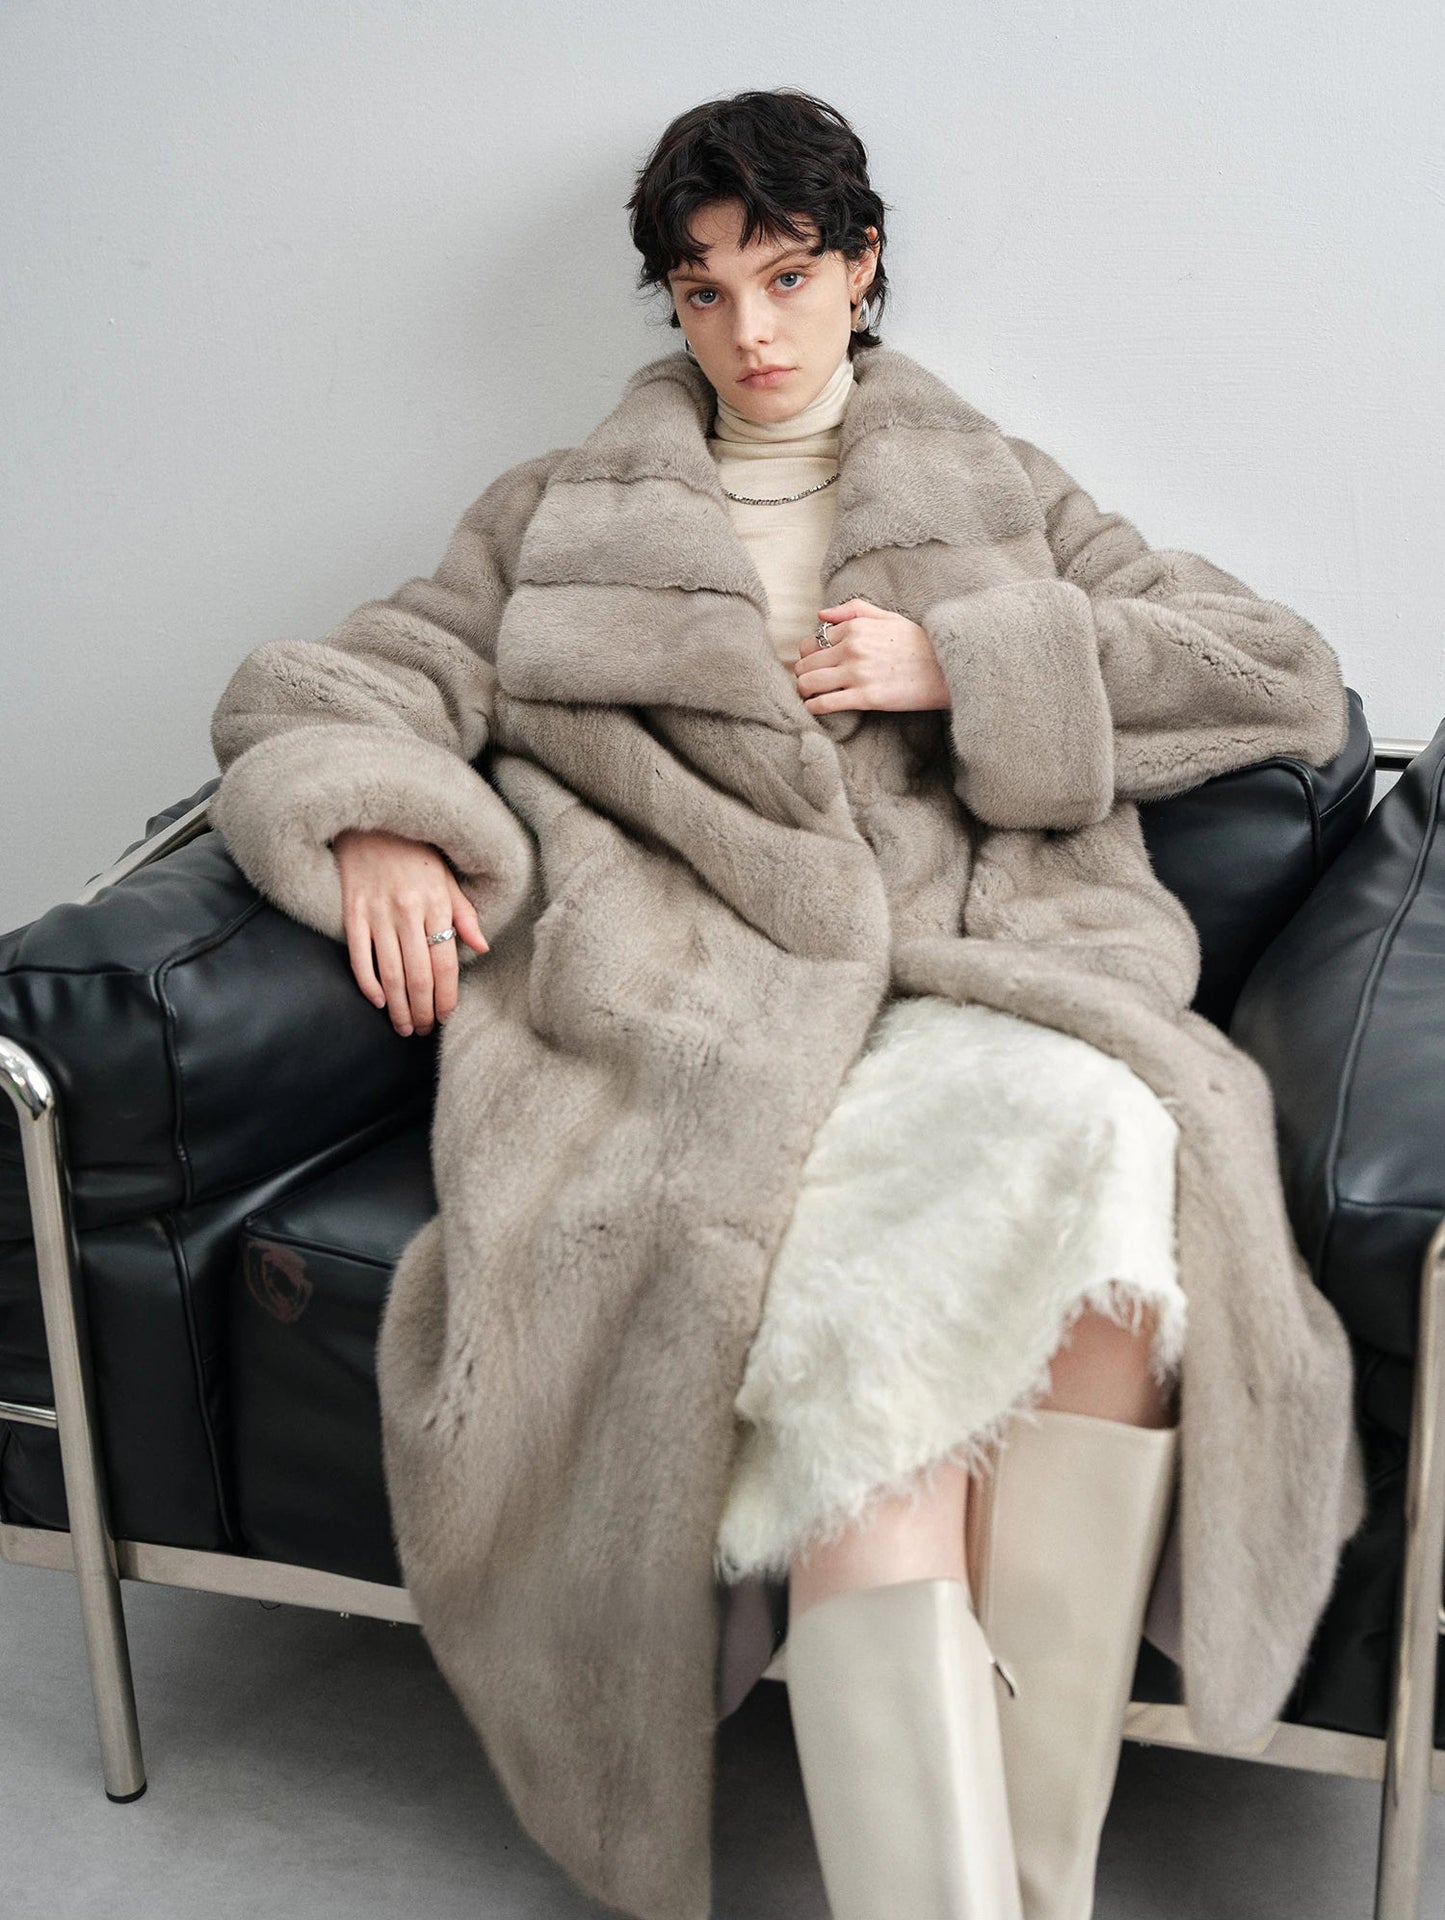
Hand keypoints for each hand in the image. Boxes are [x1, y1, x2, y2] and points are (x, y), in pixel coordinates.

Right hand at [332, 827, 490, 1036]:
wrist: (372, 822)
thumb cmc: (415, 854)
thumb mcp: (447, 879)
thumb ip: (464, 915)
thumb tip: (481, 948)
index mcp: (436, 904)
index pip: (445, 963)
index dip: (446, 996)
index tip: (446, 1016)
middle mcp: (407, 911)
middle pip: (417, 975)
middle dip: (423, 1010)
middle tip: (424, 1030)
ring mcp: (377, 913)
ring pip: (389, 972)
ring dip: (398, 1007)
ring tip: (405, 1027)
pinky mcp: (352, 911)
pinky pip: (359, 956)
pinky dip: (367, 983)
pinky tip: (377, 1002)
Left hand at [791, 597, 951, 714]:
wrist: (947, 668)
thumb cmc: (919, 643)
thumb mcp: (888, 617)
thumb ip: (853, 610)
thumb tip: (820, 615)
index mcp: (855, 626)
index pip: (812, 641)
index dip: (810, 656)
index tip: (814, 665)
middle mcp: (852, 647)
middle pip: (805, 663)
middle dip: (803, 674)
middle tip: (809, 683)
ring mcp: (857, 673)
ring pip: (808, 683)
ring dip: (804, 691)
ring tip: (809, 697)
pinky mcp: (865, 697)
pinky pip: (824, 704)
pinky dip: (813, 708)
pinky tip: (815, 709)